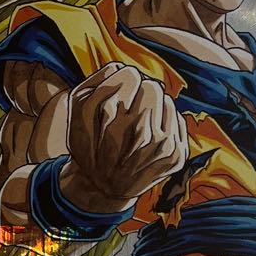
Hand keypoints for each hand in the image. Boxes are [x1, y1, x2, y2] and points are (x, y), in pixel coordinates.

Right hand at [61, 62, 187, 213]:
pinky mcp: (177, 157)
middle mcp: (142, 133)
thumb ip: (97, 81)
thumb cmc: (89, 143)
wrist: (104, 187)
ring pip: (167, 100)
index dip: (121, 81)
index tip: (114, 95)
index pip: (131, 74)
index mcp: (114, 120)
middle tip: (127, 110)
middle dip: (139, 93)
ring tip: (138, 126)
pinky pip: (178, 119)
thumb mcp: (77, 111)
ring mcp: (163, 147)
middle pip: (152, 86)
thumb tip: (123, 68)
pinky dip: (164, 123)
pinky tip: (150, 138)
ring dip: (153, 108)